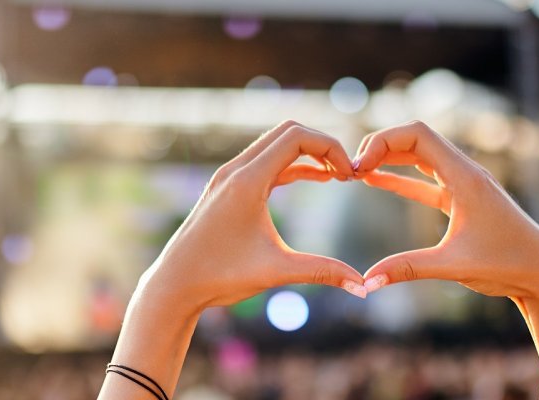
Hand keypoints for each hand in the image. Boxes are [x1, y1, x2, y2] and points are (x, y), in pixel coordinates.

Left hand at [138, 120, 367, 311]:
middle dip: (322, 146)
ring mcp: (229, 177)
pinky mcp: (227, 188)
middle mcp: (236, 170)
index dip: (330, 148)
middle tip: (348, 173)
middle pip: (288, 132)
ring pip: (276, 145)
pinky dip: (293, 165)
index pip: (297, 137)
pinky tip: (317, 178)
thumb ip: (322, 272)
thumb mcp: (276, 272)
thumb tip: (363, 286)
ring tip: (338, 176)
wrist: (175, 285)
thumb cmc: (220, 277)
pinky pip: (267, 162)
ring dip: (308, 154)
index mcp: (247, 181)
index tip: (350, 176)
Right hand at [352, 121, 538, 389]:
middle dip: (379, 147)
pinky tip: (374, 180)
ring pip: (419, 157)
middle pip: (415, 139)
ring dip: (388, 159)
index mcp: (465, 177)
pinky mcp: (462, 201)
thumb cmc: (506, 265)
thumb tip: (366, 282)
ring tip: (354, 171)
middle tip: (348, 170)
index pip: (418, 135)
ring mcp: (464, 185)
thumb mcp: (453, 266)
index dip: (382, 141)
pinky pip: (425, 180)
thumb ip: (408, 269)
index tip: (357, 166)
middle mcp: (465, 173)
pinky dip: (400, 178)